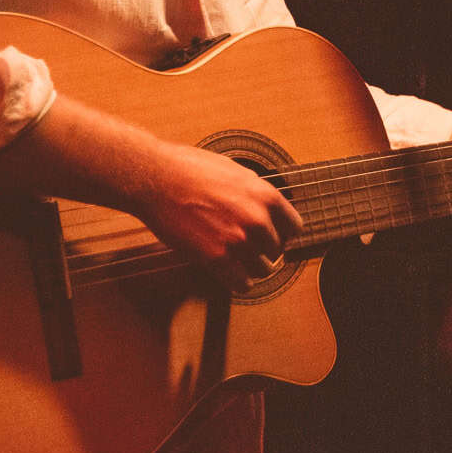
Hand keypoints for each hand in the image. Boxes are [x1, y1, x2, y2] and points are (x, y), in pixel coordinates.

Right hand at [135, 142, 303, 290]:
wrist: (157, 178)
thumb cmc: (191, 168)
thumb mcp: (235, 170)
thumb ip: (255, 191)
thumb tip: (266, 205)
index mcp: (266, 195)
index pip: (294, 227)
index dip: (282, 233)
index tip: (273, 236)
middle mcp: (257, 219)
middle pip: (277, 250)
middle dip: (264, 250)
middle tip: (249, 247)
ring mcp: (237, 240)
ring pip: (263, 270)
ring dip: (252, 267)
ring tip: (239, 261)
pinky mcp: (215, 258)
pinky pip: (241, 284)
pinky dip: (238, 283)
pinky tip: (231, 275)